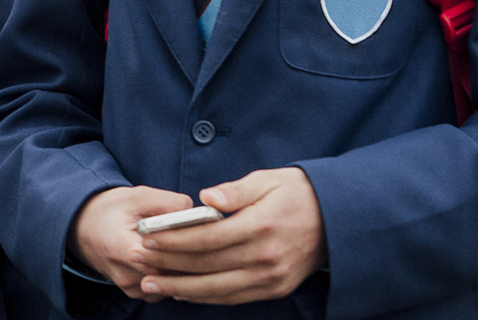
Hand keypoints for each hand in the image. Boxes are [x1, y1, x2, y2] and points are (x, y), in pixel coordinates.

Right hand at [69, 184, 194, 300]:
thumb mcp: (136, 196)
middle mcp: (123, 274)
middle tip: (199, 237)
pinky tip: (175, 256)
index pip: (158, 258)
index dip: (180, 245)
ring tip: (186, 244)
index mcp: (118, 247)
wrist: (84, 228)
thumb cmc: (111, 210)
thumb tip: (195, 213)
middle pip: (168, 273)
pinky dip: (174, 274)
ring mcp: (130, 287)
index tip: (194, 230)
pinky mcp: (137, 292)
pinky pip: (165, 288)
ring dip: (183, 266)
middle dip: (188, 255)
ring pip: (170, 283)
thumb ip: (167, 202)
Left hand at [134, 167, 326, 304]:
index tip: (147, 237)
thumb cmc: (297, 193)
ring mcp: (271, 277)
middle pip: (206, 265)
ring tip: (151, 285)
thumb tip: (206, 198)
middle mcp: (265, 256)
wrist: (339, 218)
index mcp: (260, 225)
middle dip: (168, 265)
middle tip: (138, 262)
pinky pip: (234, 297)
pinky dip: (206, 296)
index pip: (206, 237)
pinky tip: (184, 292)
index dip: (173, 240)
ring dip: (181, 288)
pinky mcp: (276, 289)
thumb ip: (235, 190)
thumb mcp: (268, 179)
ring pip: (217, 288)